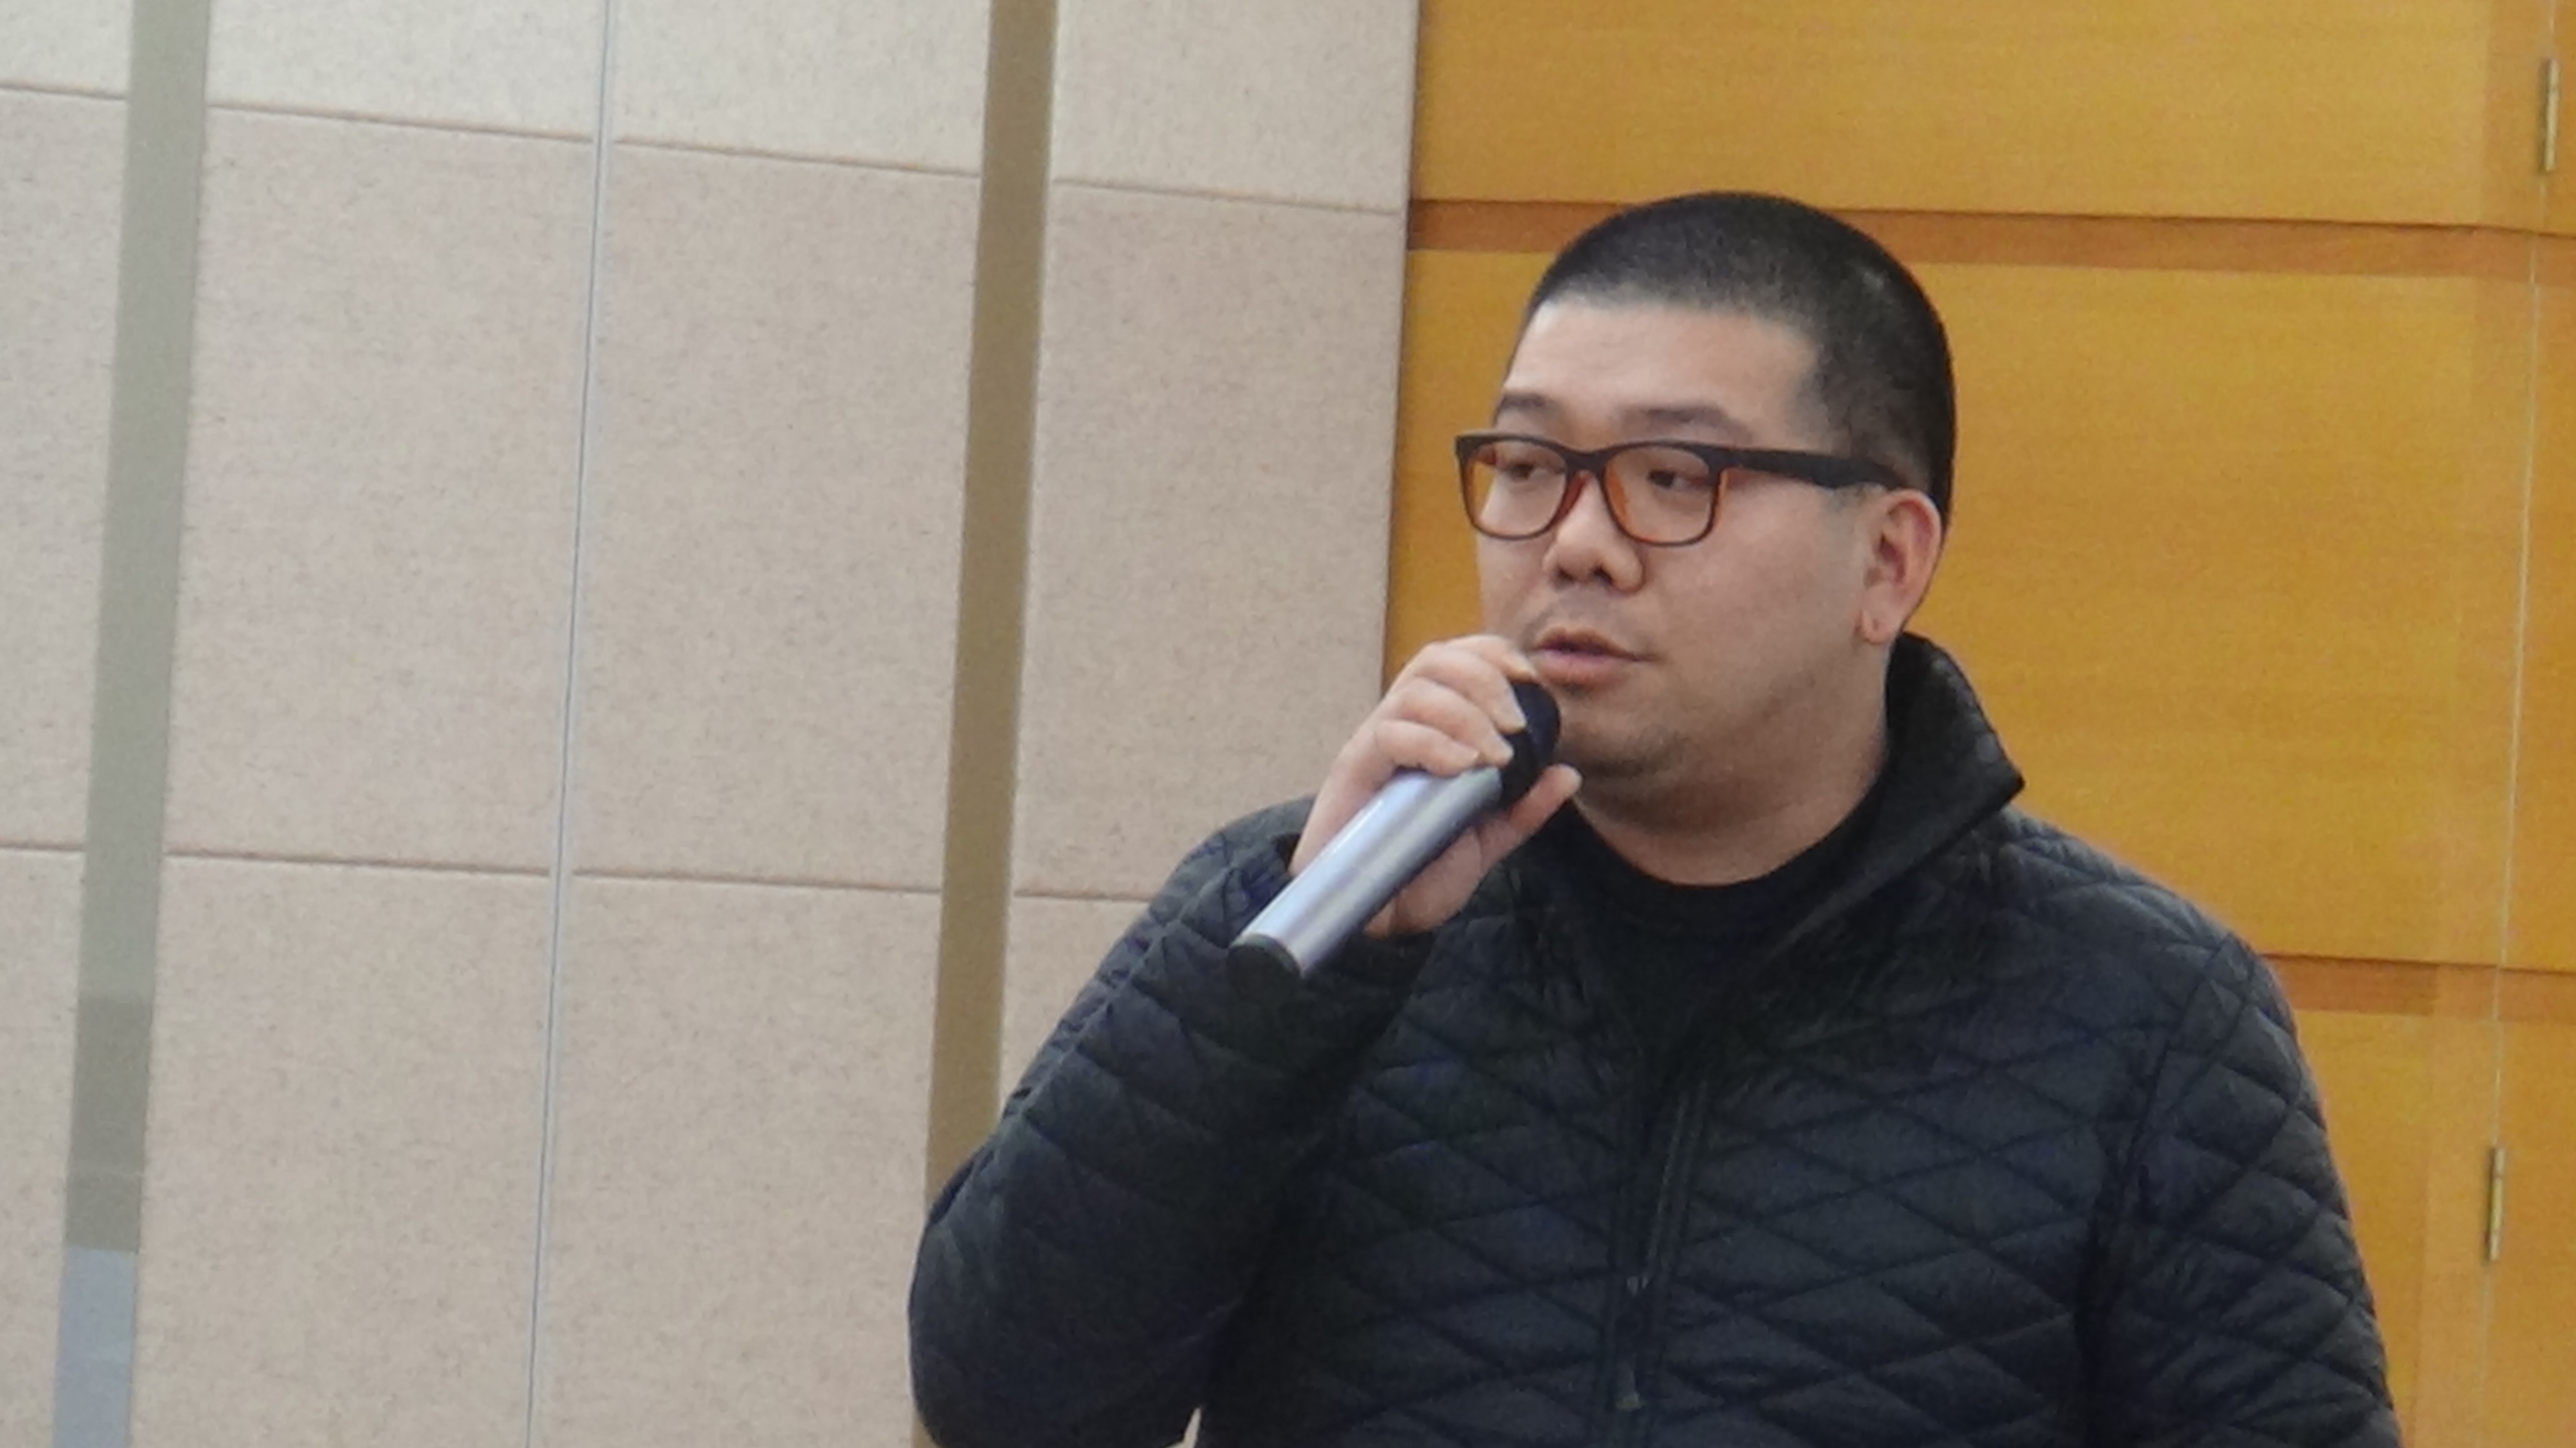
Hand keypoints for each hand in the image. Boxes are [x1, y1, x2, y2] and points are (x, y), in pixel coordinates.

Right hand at [1291, 635, 1581, 937]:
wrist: (1376, 916)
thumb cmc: (1421, 871)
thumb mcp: (1487, 839)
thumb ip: (1524, 807)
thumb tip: (1568, 773)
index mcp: (1430, 729)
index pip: (1454, 661)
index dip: (1493, 655)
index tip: (1532, 679)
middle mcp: (1400, 726)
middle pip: (1434, 661)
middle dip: (1485, 680)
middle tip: (1517, 725)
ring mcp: (1374, 745)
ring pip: (1414, 692)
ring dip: (1466, 713)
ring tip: (1497, 755)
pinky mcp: (1354, 770)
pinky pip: (1390, 734)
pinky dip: (1434, 743)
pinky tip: (1463, 766)